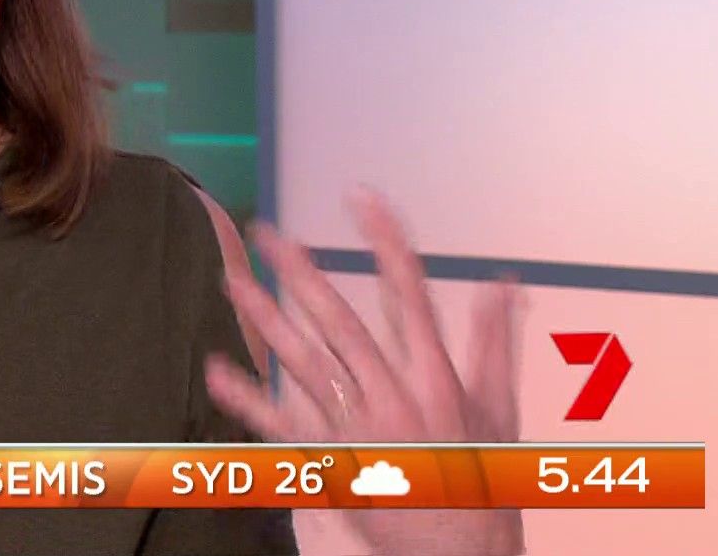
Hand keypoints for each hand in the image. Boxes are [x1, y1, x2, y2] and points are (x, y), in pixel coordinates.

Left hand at [203, 186, 527, 555]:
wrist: (460, 554)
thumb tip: (503, 281)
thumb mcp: (498, 408)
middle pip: (340, 322)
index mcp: (435, 378)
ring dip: (264, 318)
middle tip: (267, 231)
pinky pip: (279, 424)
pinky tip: (214, 369)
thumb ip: (494, 341)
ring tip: (232, 280)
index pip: (410, 295)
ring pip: (302, 362)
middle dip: (300, 272)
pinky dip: (246, 398)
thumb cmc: (479, 479)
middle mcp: (393, 396)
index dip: (386, 242)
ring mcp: (356, 428)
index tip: (363, 197)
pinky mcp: (328, 460)